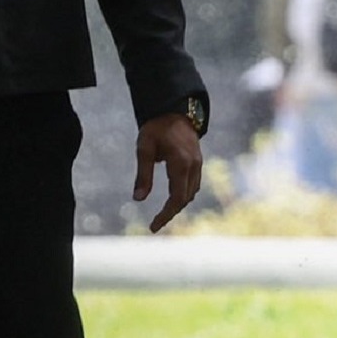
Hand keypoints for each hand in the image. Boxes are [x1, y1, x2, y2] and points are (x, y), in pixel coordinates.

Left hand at [132, 111, 202, 232]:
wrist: (174, 110)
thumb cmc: (156, 128)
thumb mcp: (144, 149)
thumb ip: (143, 175)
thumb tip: (138, 199)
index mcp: (181, 164)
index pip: (176, 198)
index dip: (165, 215)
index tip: (153, 226)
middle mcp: (194, 167)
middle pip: (185, 199)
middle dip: (171, 213)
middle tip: (155, 224)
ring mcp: (198, 165)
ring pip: (191, 193)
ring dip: (178, 205)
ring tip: (162, 215)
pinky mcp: (198, 162)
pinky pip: (193, 185)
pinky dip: (183, 195)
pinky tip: (173, 200)